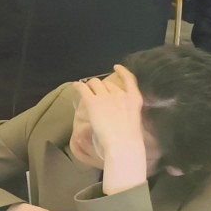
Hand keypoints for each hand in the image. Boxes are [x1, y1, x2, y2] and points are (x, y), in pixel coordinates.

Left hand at [75, 65, 148, 193]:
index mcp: (134, 99)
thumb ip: (128, 113)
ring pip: (95, 83)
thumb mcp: (135, 120)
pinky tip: (76, 86)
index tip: (117, 67)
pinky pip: (83, 88)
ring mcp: (106, 97)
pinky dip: (78, 86)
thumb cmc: (130, 139)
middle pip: (108, 84)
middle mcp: (120, 94)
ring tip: (86, 90)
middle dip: (102, 87)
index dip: (123, 71)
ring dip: (90, 85)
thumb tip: (119, 114)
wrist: (123, 143)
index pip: (130, 79)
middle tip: (96, 93)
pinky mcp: (93, 102)